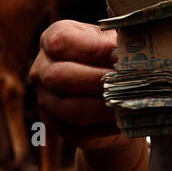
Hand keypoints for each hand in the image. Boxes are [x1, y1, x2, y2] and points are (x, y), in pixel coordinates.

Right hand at [30, 20, 126, 151]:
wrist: (114, 90)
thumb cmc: (113, 57)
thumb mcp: (116, 40)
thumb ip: (121, 41)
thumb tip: (129, 51)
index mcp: (52, 39)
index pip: (60, 41)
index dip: (92, 48)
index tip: (120, 54)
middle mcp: (42, 70)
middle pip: (57, 77)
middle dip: (97, 80)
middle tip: (127, 80)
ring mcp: (47, 101)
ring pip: (67, 108)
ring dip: (102, 107)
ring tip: (129, 101)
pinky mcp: (61, 127)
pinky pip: (79, 131)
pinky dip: (106, 126)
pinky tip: (126, 117)